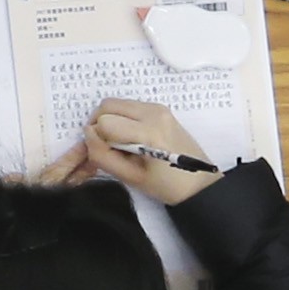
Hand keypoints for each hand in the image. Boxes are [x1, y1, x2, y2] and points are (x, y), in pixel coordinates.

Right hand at [55, 98, 226, 205]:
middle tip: (107, 145)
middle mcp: (153, 113)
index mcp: (148, 133)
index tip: (107, 153)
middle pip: (107, 105)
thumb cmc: (166, 186)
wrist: (199, 182)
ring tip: (120, 141)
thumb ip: (103, 156)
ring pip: (116, 102)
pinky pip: (129, 105)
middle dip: (99, 124)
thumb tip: (88, 134)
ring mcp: (158, 107)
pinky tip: (131, 136)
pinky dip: (122, 117)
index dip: (98, 139)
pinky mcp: (160, 108)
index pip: (104, 123)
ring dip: (110, 119)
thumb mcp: (130, 178)